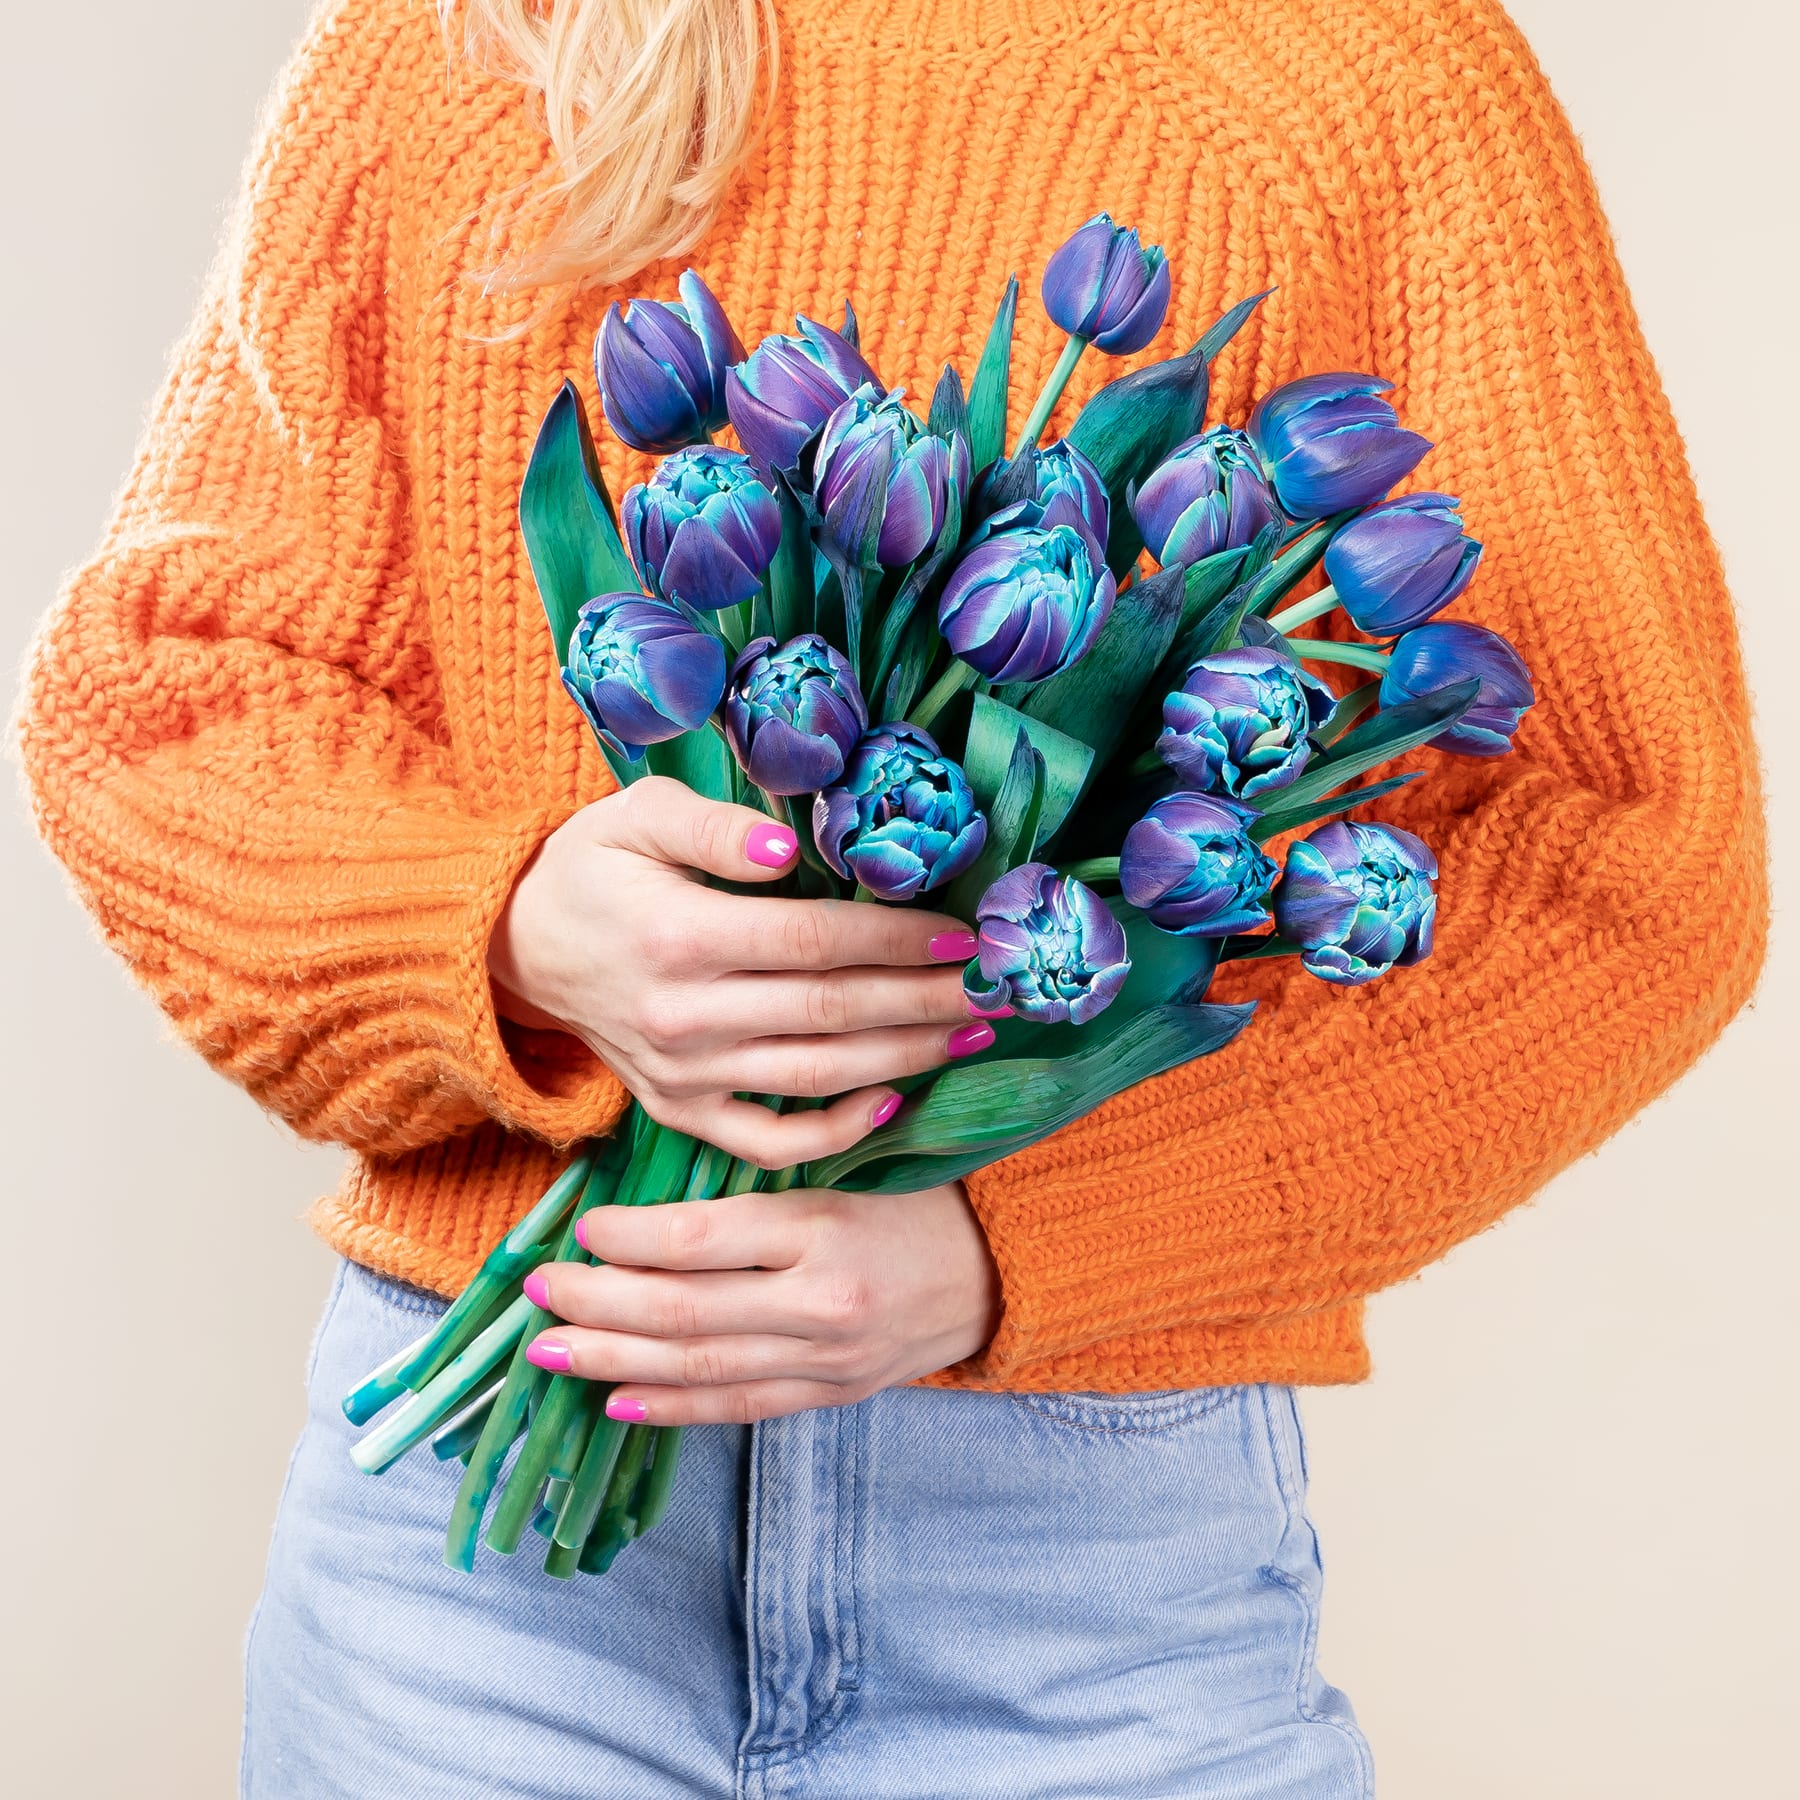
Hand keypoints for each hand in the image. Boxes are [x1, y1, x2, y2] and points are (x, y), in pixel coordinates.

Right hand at [488, 778, 996, 1166]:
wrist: (518, 947)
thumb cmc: (591, 868)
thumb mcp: (636, 815)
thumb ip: (715, 826)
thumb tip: (788, 843)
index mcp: (680, 935)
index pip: (814, 941)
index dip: (896, 940)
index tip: (962, 935)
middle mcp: (685, 1014)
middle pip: (832, 1011)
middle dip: (925, 1000)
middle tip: (996, 988)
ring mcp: (684, 1073)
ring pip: (818, 1075)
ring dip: (906, 1057)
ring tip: (972, 1033)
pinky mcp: (680, 1110)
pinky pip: (770, 1140)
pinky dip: (836, 1132)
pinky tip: (894, 1102)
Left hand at [519, 1182, 1001, 1423]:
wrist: (1000, 1268)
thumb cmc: (917, 1199)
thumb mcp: (846, 1170)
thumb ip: (761, 1192)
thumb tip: (655, 1202)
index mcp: (822, 1227)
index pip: (700, 1240)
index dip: (628, 1238)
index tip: (582, 1224)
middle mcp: (821, 1300)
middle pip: (684, 1311)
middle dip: (598, 1304)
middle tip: (540, 1290)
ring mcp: (826, 1359)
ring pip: (700, 1367)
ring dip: (615, 1362)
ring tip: (552, 1352)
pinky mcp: (832, 1395)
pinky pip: (739, 1406)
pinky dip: (673, 1406)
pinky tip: (618, 1402)